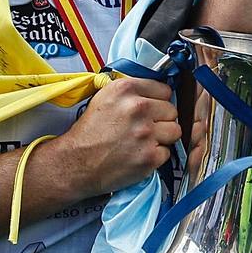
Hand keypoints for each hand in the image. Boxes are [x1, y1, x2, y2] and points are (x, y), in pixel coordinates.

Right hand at [62, 77, 180, 194]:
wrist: (76, 163)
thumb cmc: (90, 133)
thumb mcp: (105, 98)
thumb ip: (132, 92)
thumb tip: (156, 92)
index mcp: (125, 89)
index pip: (165, 90)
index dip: (158, 101)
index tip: (151, 110)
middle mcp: (137, 108)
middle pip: (172, 110)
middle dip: (161, 120)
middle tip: (144, 129)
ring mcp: (145, 133)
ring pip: (175, 131)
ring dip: (163, 138)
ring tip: (144, 142)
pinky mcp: (149, 156)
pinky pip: (168, 152)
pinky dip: (156, 156)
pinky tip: (139, 155)